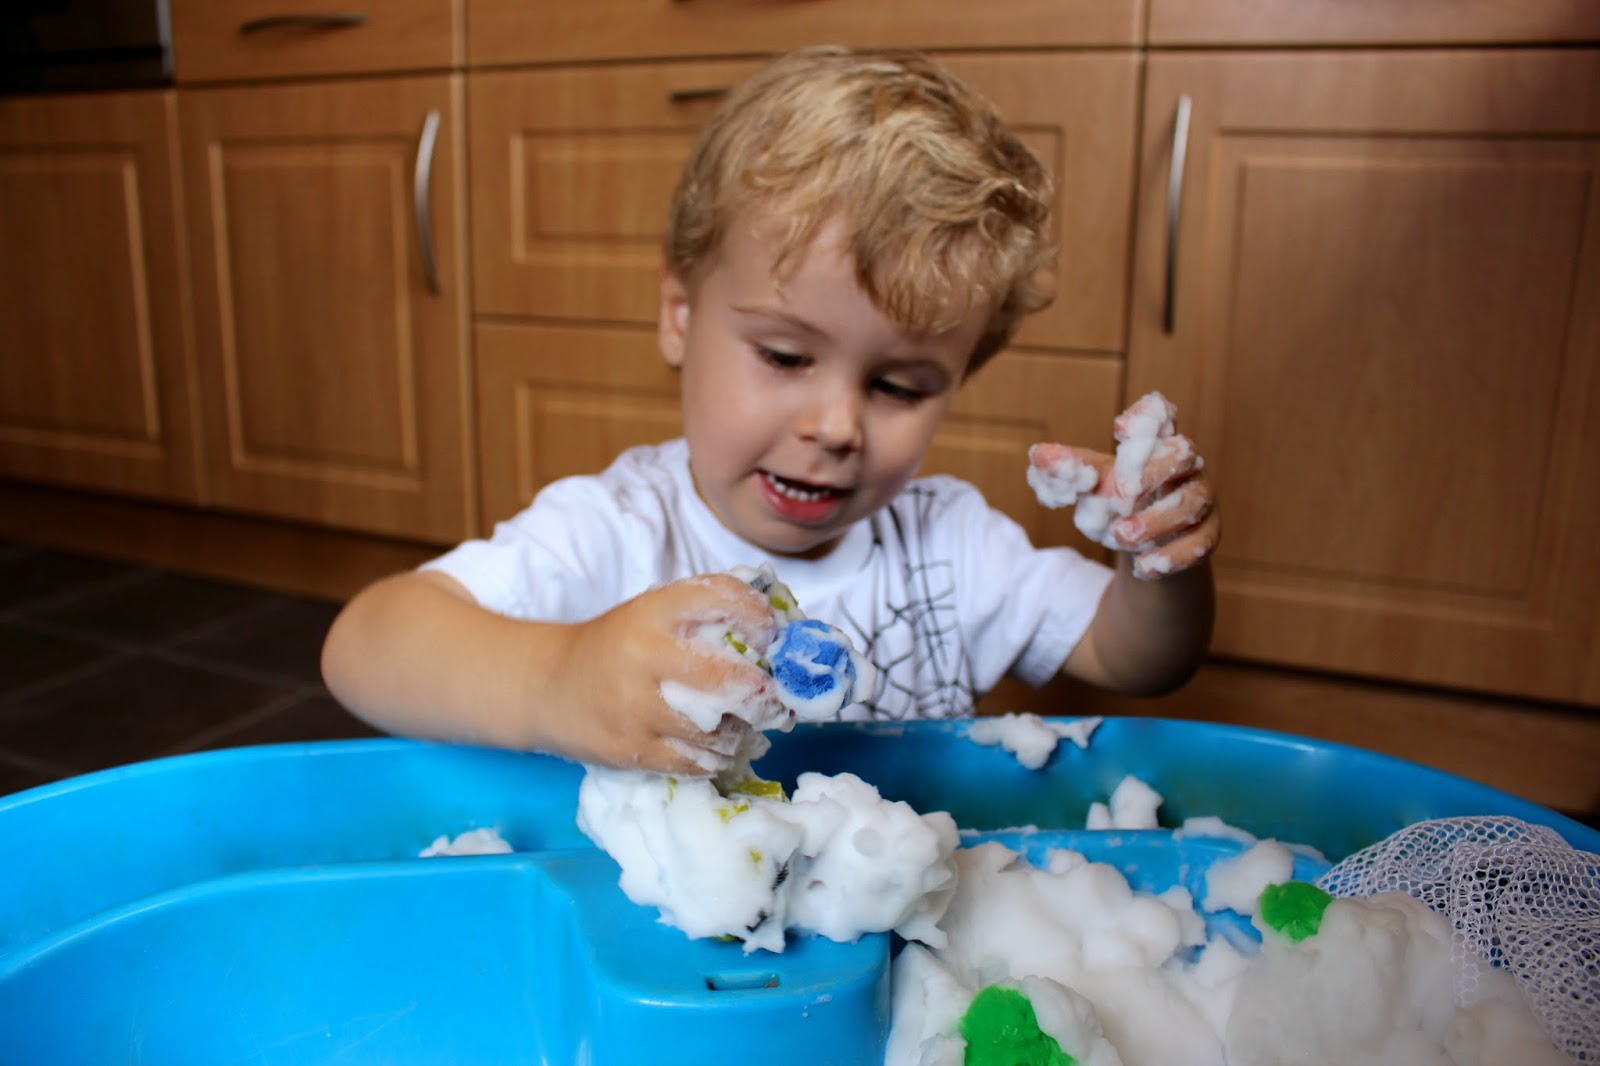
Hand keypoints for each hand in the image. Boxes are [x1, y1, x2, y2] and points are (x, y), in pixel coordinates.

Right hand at [542, 574, 781, 774]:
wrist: (548, 685)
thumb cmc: (619, 646)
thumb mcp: (655, 613)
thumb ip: (709, 612)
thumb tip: (784, 629)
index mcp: (654, 611)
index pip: (722, 599)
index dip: (759, 618)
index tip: (771, 637)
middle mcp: (645, 655)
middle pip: (729, 678)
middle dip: (764, 692)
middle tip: (772, 697)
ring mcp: (635, 707)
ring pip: (717, 728)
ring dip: (743, 730)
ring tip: (745, 724)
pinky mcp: (629, 748)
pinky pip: (695, 762)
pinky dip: (718, 757)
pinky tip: (720, 747)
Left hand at [1030, 392, 1218, 579]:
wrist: (1148, 551)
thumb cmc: (1122, 505)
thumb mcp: (1095, 486)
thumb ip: (1072, 470)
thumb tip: (1037, 456)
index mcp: (1157, 447)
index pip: (1160, 419)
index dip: (1145, 417)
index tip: (1118, 427)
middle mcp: (1187, 468)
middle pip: (1183, 457)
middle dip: (1150, 476)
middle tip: (1119, 499)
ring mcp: (1202, 502)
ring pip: (1191, 505)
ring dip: (1155, 522)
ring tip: (1120, 538)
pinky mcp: (1208, 536)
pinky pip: (1199, 544)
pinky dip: (1171, 557)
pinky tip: (1143, 567)